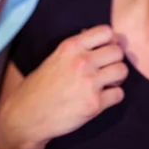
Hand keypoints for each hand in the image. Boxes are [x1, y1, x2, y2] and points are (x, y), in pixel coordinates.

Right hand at [0, 25, 127, 148]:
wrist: (26, 117)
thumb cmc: (38, 87)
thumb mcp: (55, 58)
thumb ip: (77, 48)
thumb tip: (99, 39)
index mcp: (71, 47)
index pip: (106, 32)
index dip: (109, 41)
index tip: (105, 49)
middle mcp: (82, 61)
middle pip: (118, 51)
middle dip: (114, 60)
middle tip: (106, 69)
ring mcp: (90, 83)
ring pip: (122, 71)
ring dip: (117, 78)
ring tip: (106, 83)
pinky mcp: (94, 104)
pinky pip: (119, 94)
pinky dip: (113, 96)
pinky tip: (102, 98)